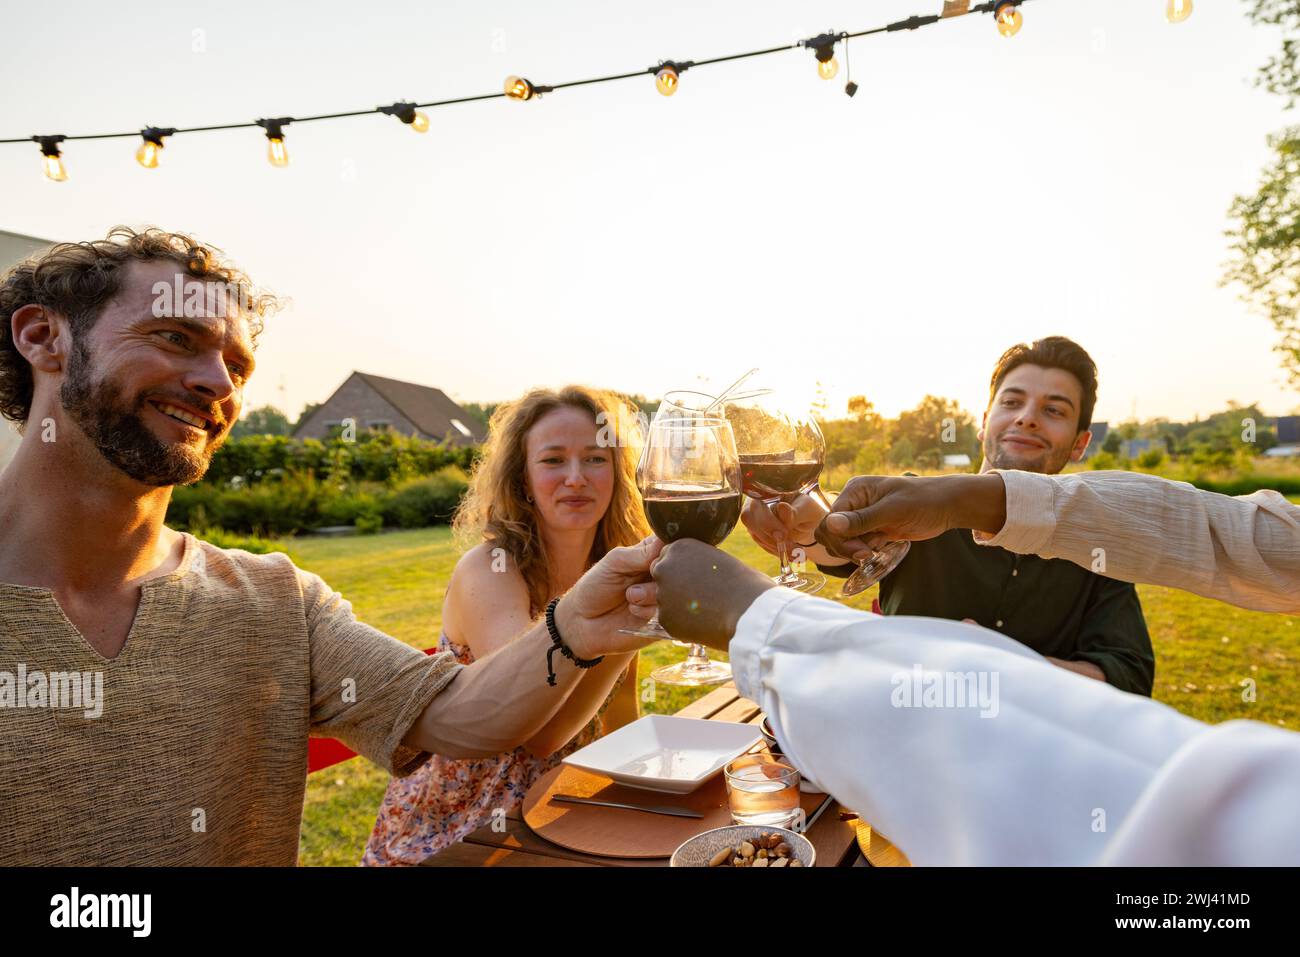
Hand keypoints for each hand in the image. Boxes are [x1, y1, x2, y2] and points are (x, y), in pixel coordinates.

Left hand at [555, 536, 663, 658]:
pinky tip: (632, 611)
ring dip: (649, 593)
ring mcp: (664, 597)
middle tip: (640, 577)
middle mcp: (662, 575)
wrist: (583, 622)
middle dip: (659, 573)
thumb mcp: (614, 562)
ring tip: (630, 596)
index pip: (673, 543)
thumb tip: (667, 542)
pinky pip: (668, 612)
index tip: (651, 560)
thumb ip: (641, 553)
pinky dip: (647, 610)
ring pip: (675, 591)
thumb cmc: (595, 586)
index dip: (668, 550)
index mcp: (652, 554)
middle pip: (679, 568)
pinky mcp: (663, 619)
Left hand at [646, 539, 776, 648]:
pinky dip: (683, 624)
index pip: (669, 557)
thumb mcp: (718, 559)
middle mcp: (664, 567)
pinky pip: (670, 621)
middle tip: (700, 595)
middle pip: (661, 577)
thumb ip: (697, 562)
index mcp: (679, 546)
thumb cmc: (744, 583)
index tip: (698, 578)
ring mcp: (662, 594)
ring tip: (707, 610)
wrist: (750, 611)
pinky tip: (704, 622)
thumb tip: (690, 570)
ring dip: (679, 606)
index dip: (683, 570)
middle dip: (674, 586)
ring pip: (665, 601)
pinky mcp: (665, 619)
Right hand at [741, 487, 828, 556]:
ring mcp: (755, 518)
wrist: (810, 521)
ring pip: (755, 534)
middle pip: (748, 518)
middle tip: (788, 545)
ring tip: (796, 552)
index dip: (766, 520)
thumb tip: (782, 508)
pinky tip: (792, 554)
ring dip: (775, 546)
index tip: (783, 533)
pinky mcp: (758, 532)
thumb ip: (794, 511)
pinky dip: (777, 551)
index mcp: (768, 490)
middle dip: (768, 535)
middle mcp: (756, 502)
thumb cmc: (808, 510)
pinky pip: (763, 544)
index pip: (756, 502)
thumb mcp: (806, 509)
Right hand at [814, 473, 1006, 561]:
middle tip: (867, 553)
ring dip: (853, 551)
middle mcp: (854, 503)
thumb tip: (831, 524)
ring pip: (841, 541)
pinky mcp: (872, 529)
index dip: (840, 539)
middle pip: (831, 532)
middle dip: (845, 546)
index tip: (861, 551)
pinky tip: (879, 549)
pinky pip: (856, 545)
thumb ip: (861, 519)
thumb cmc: (923, 500)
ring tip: (873, 552)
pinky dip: (863, 552)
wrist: (947, 506)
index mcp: (854, 491)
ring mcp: (863, 517)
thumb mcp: (892, 510)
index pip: (830, 520)